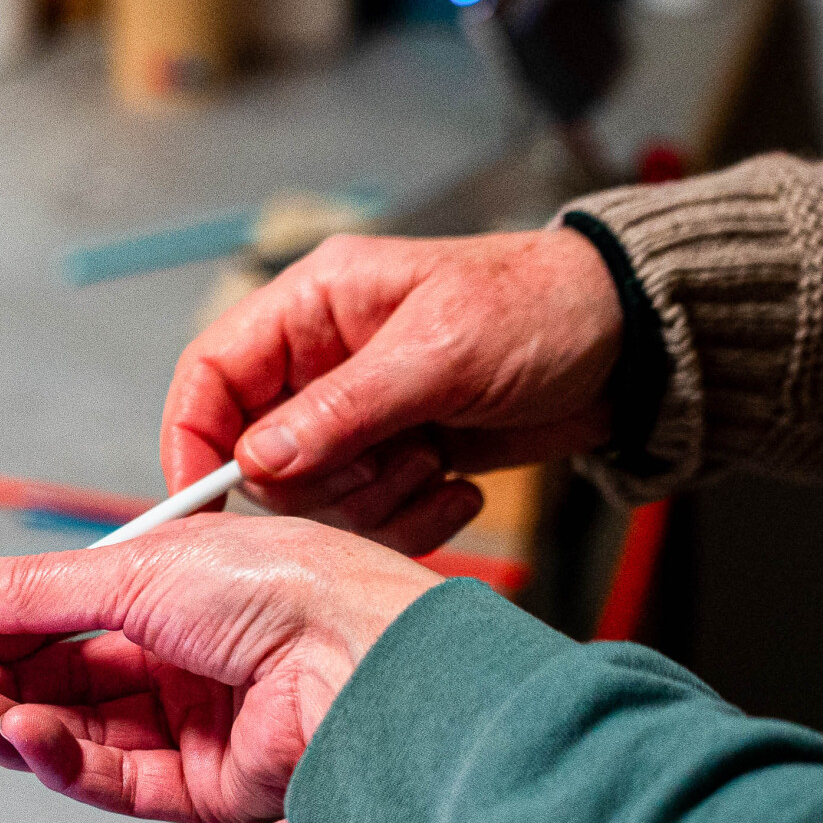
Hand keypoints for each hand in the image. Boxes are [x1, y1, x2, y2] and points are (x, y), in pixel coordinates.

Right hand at [0, 514, 457, 822]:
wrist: (363, 659)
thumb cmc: (286, 587)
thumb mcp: (134, 570)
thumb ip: (29, 592)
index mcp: (182, 589)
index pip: (69, 616)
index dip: (3, 630)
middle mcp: (190, 657)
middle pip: (68, 682)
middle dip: (0, 684)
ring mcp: (199, 724)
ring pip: (84, 736)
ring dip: (19, 726)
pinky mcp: (210, 787)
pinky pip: (118, 781)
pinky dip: (64, 762)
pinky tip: (26, 737)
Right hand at [160, 228, 622, 553]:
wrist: (632, 345)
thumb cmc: (544, 309)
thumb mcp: (442, 352)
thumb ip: (344, 409)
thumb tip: (256, 462)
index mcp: (314, 305)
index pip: (209, 373)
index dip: (191, 439)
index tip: (201, 502)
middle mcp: (323, 362)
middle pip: (258, 453)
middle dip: (321, 481)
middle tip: (391, 462)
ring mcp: (359, 415)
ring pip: (314, 497)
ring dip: (377, 501)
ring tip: (438, 463)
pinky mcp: (396, 457)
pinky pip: (368, 516)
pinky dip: (412, 517)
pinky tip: (457, 486)